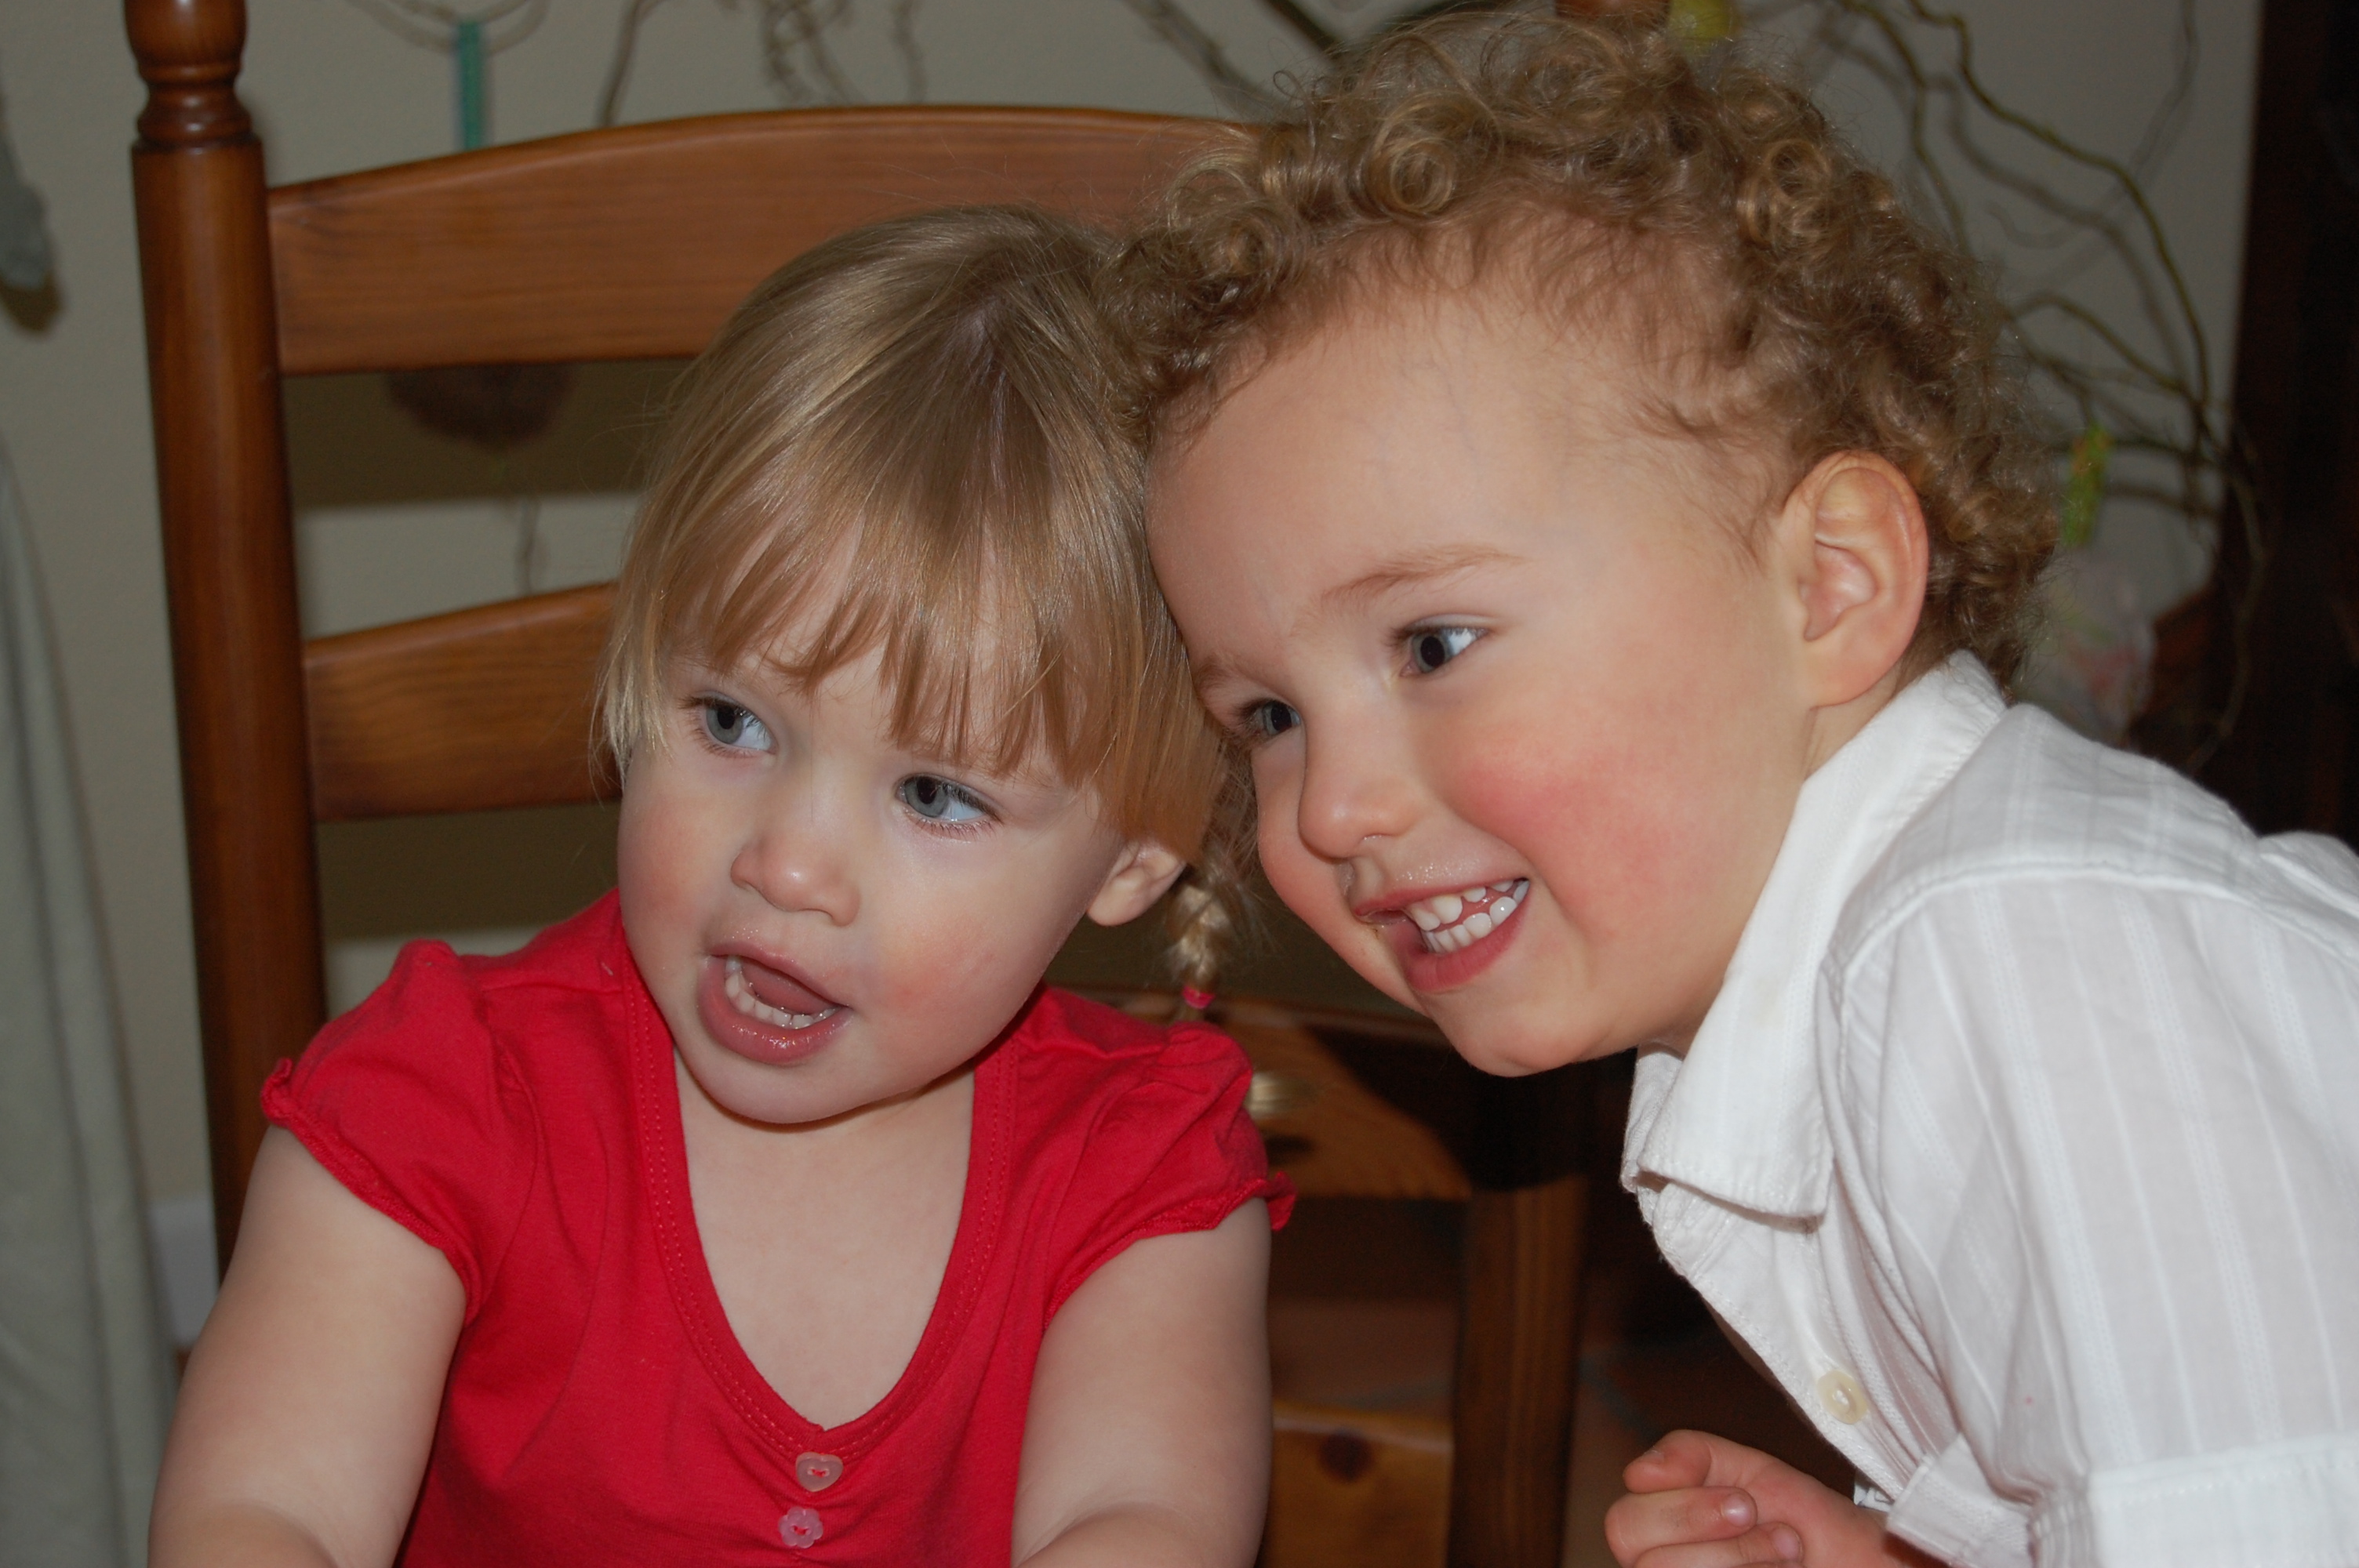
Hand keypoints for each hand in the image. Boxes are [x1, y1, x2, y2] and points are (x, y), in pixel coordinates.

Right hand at [1604, 1429, 1934, 1567]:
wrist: (1861, 1562)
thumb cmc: (1806, 1525)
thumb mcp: (1749, 1471)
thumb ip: (1690, 1454)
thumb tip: (1638, 1472)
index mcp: (1659, 1534)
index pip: (1622, 1523)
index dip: (1683, 1507)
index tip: (1744, 1499)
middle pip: (1635, 1555)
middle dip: (1704, 1529)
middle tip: (1758, 1519)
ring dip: (1737, 1558)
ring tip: (1786, 1550)